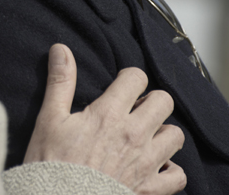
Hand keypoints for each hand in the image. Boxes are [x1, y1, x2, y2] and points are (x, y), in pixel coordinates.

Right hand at [24, 44, 186, 194]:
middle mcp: (134, 135)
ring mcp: (146, 163)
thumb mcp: (49, 119)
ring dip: (163, 133)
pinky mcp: (151, 189)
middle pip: (164, 101)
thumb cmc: (51, 164)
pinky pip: (178, 176)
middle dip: (151, 101)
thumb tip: (61, 49)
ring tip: (145, 137)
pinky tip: (156, 168)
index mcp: (109, 114)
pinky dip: (170, 171)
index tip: (119, 88)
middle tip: (134, 110)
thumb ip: (60, 82)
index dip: (128, 78)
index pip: (136, 78)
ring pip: (175, 136)